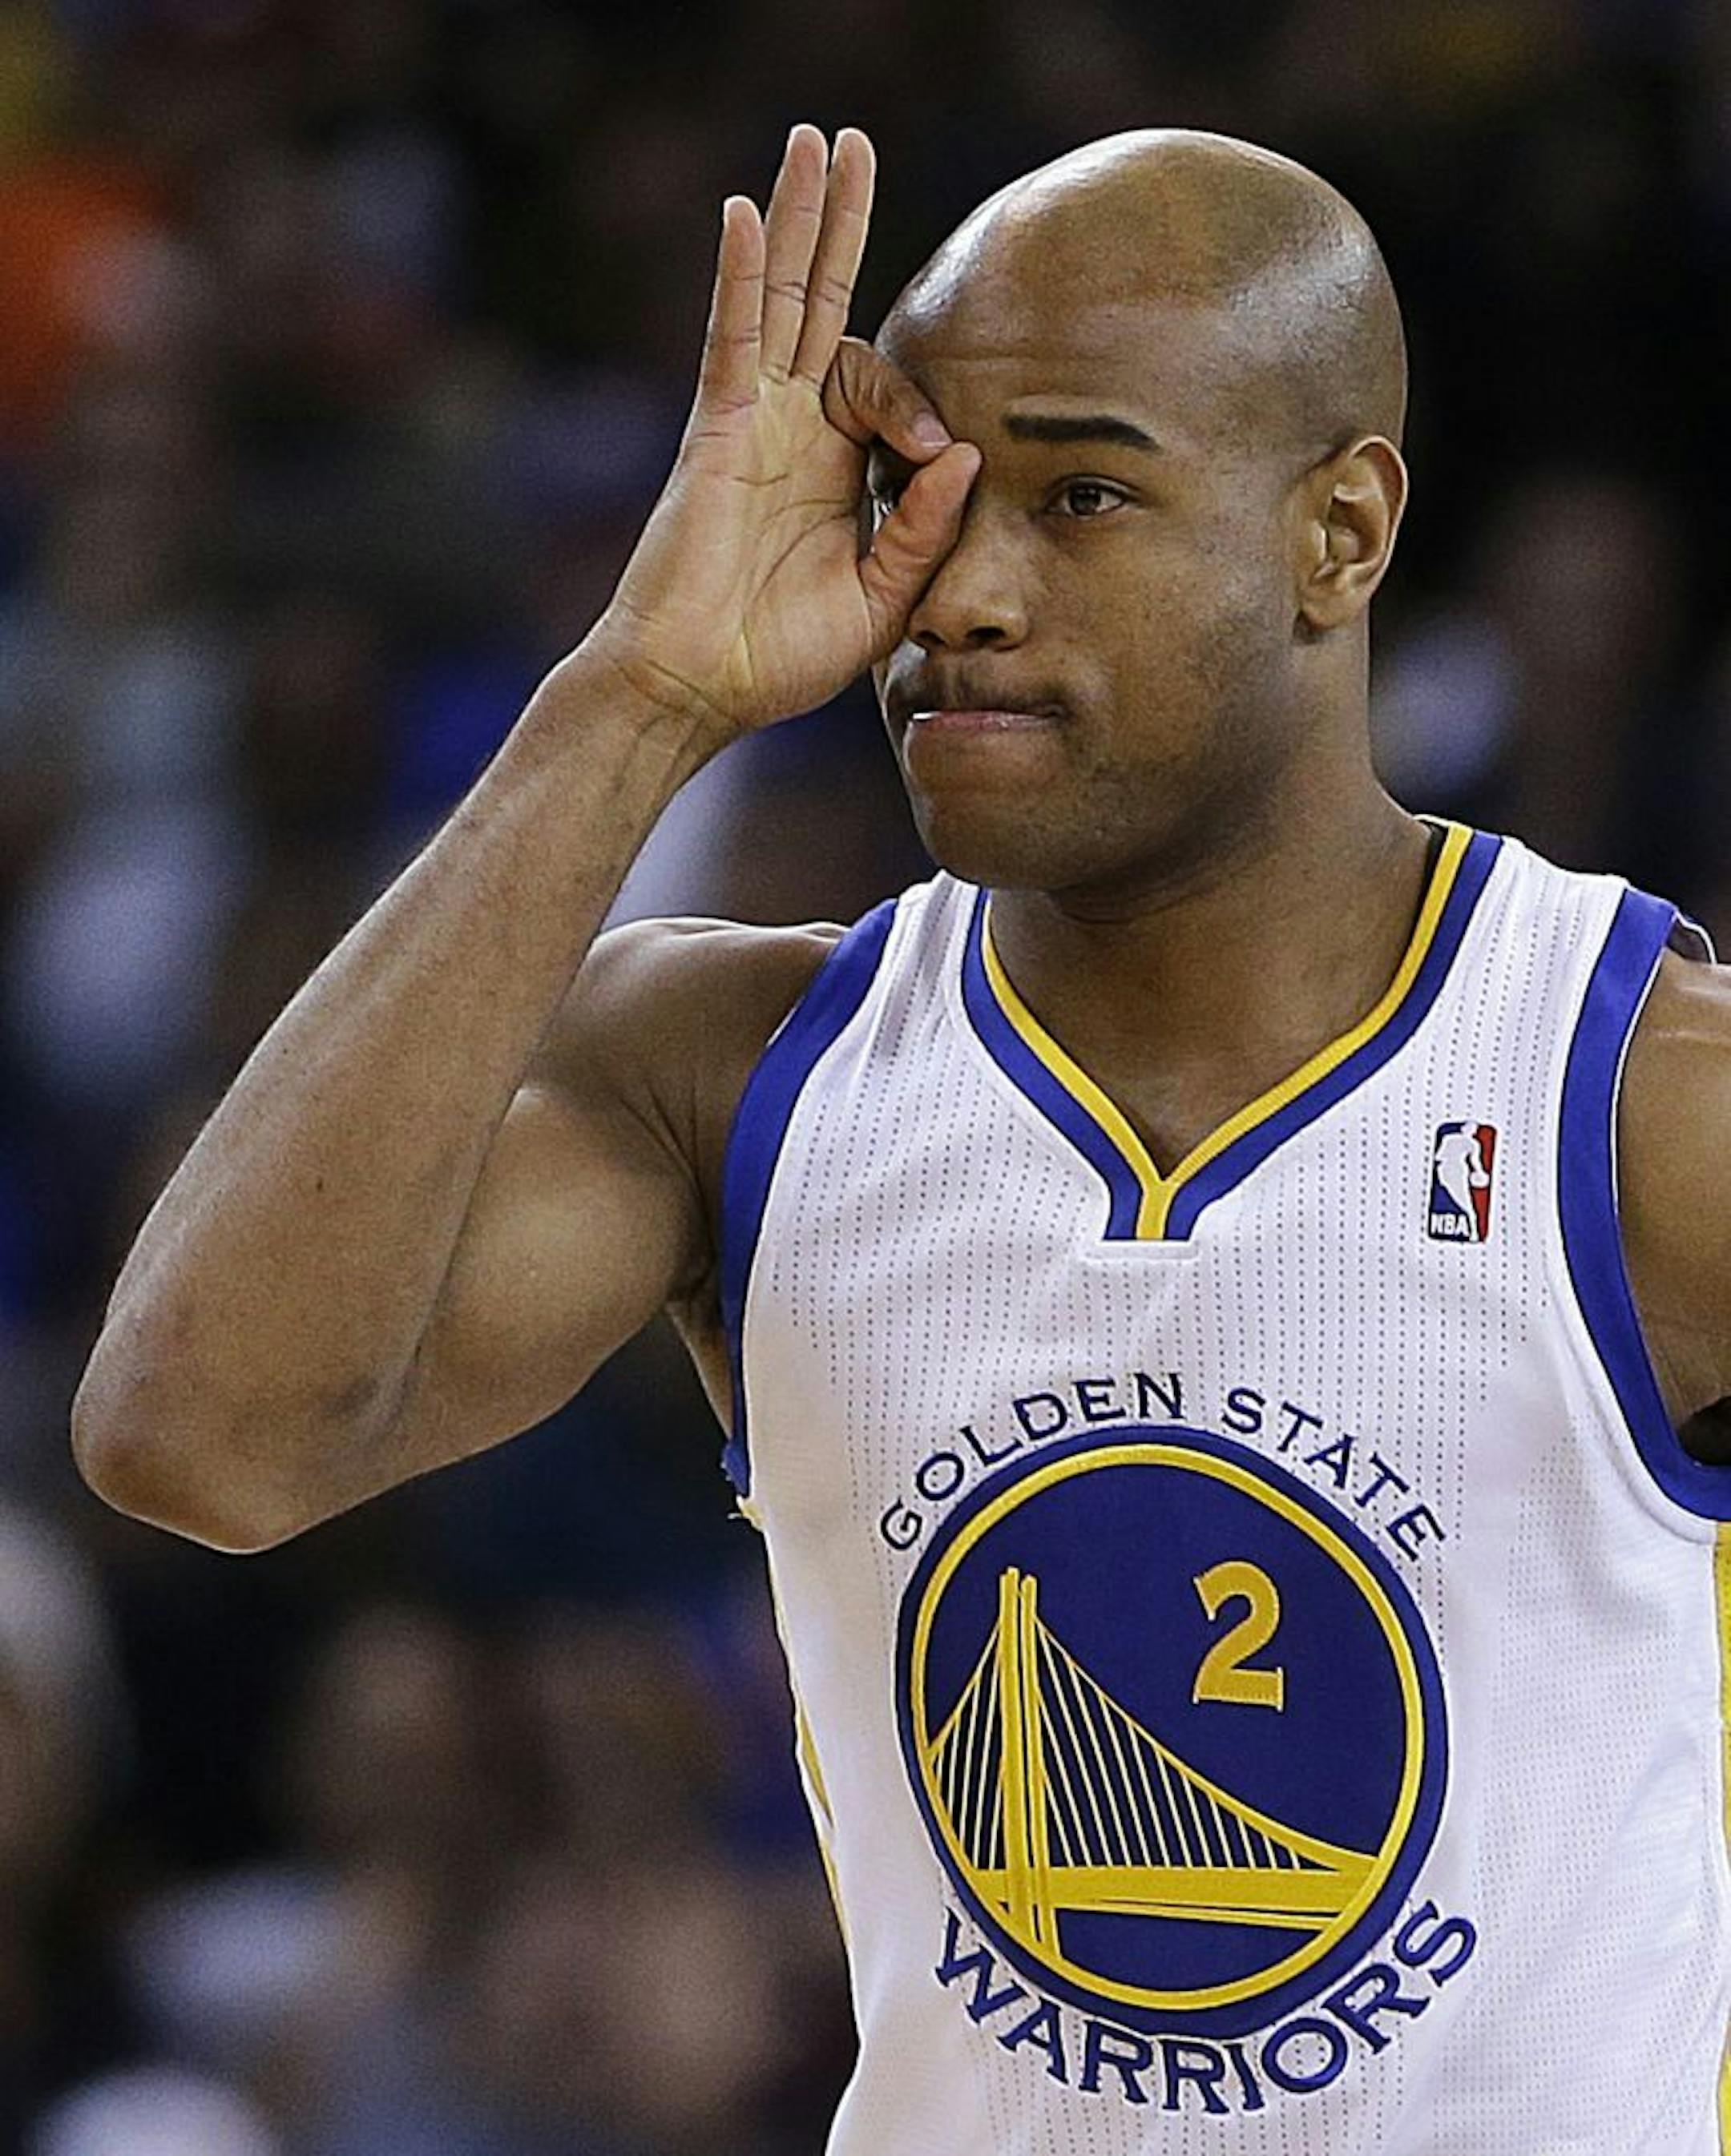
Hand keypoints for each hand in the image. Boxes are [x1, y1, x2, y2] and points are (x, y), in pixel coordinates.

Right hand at [584, 125, 979, 740]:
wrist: (699, 687)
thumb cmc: (779, 659)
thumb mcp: (882, 599)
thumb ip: (923, 529)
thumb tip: (966, 454)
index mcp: (834, 468)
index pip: (884, 390)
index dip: (920, 412)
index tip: (939, 463)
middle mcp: (792, 430)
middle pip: (820, 303)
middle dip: (840, 225)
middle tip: (854, 145)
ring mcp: (752, 421)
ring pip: (780, 298)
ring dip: (798, 219)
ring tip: (813, 143)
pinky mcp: (717, 431)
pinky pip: (732, 337)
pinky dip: (741, 276)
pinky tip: (749, 212)